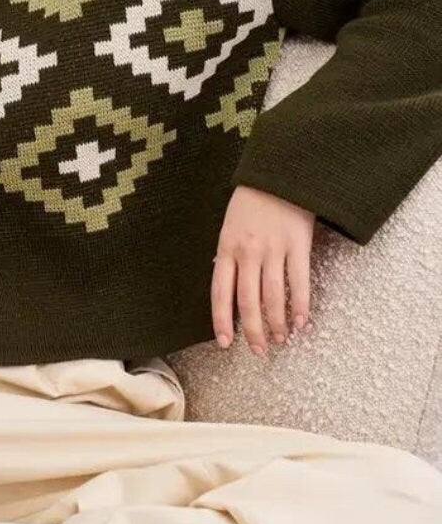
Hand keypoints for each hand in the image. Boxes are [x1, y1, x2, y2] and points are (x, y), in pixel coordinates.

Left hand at [211, 184, 316, 354]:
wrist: (278, 174)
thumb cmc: (251, 202)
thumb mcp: (229, 226)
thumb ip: (228, 255)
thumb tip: (226, 285)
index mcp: (226, 247)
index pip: (220, 291)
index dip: (222, 319)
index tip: (225, 342)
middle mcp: (247, 252)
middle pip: (248, 300)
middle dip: (253, 329)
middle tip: (259, 350)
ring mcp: (273, 249)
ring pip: (273, 296)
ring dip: (277, 323)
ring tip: (281, 339)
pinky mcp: (298, 245)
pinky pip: (299, 282)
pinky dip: (301, 305)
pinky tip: (303, 322)